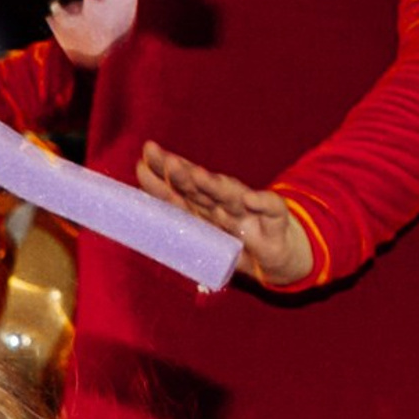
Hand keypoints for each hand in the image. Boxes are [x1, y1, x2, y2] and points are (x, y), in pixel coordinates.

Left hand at [135, 143, 314, 288]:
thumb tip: (140, 216)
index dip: (160, 179)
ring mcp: (249, 210)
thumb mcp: (205, 241)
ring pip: (229, 195)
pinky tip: (249, 199)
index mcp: (203, 209)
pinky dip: (261, 202)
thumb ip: (179, 225)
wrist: (278, 259)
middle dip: (181, 174)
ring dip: (214, 186)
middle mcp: (223, 203)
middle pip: (199, 188)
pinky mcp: (275, 218)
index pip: (178, 191)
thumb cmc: (236, 247)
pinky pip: (271, 208)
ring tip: (198, 177)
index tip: (142, 162)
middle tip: (163, 160)